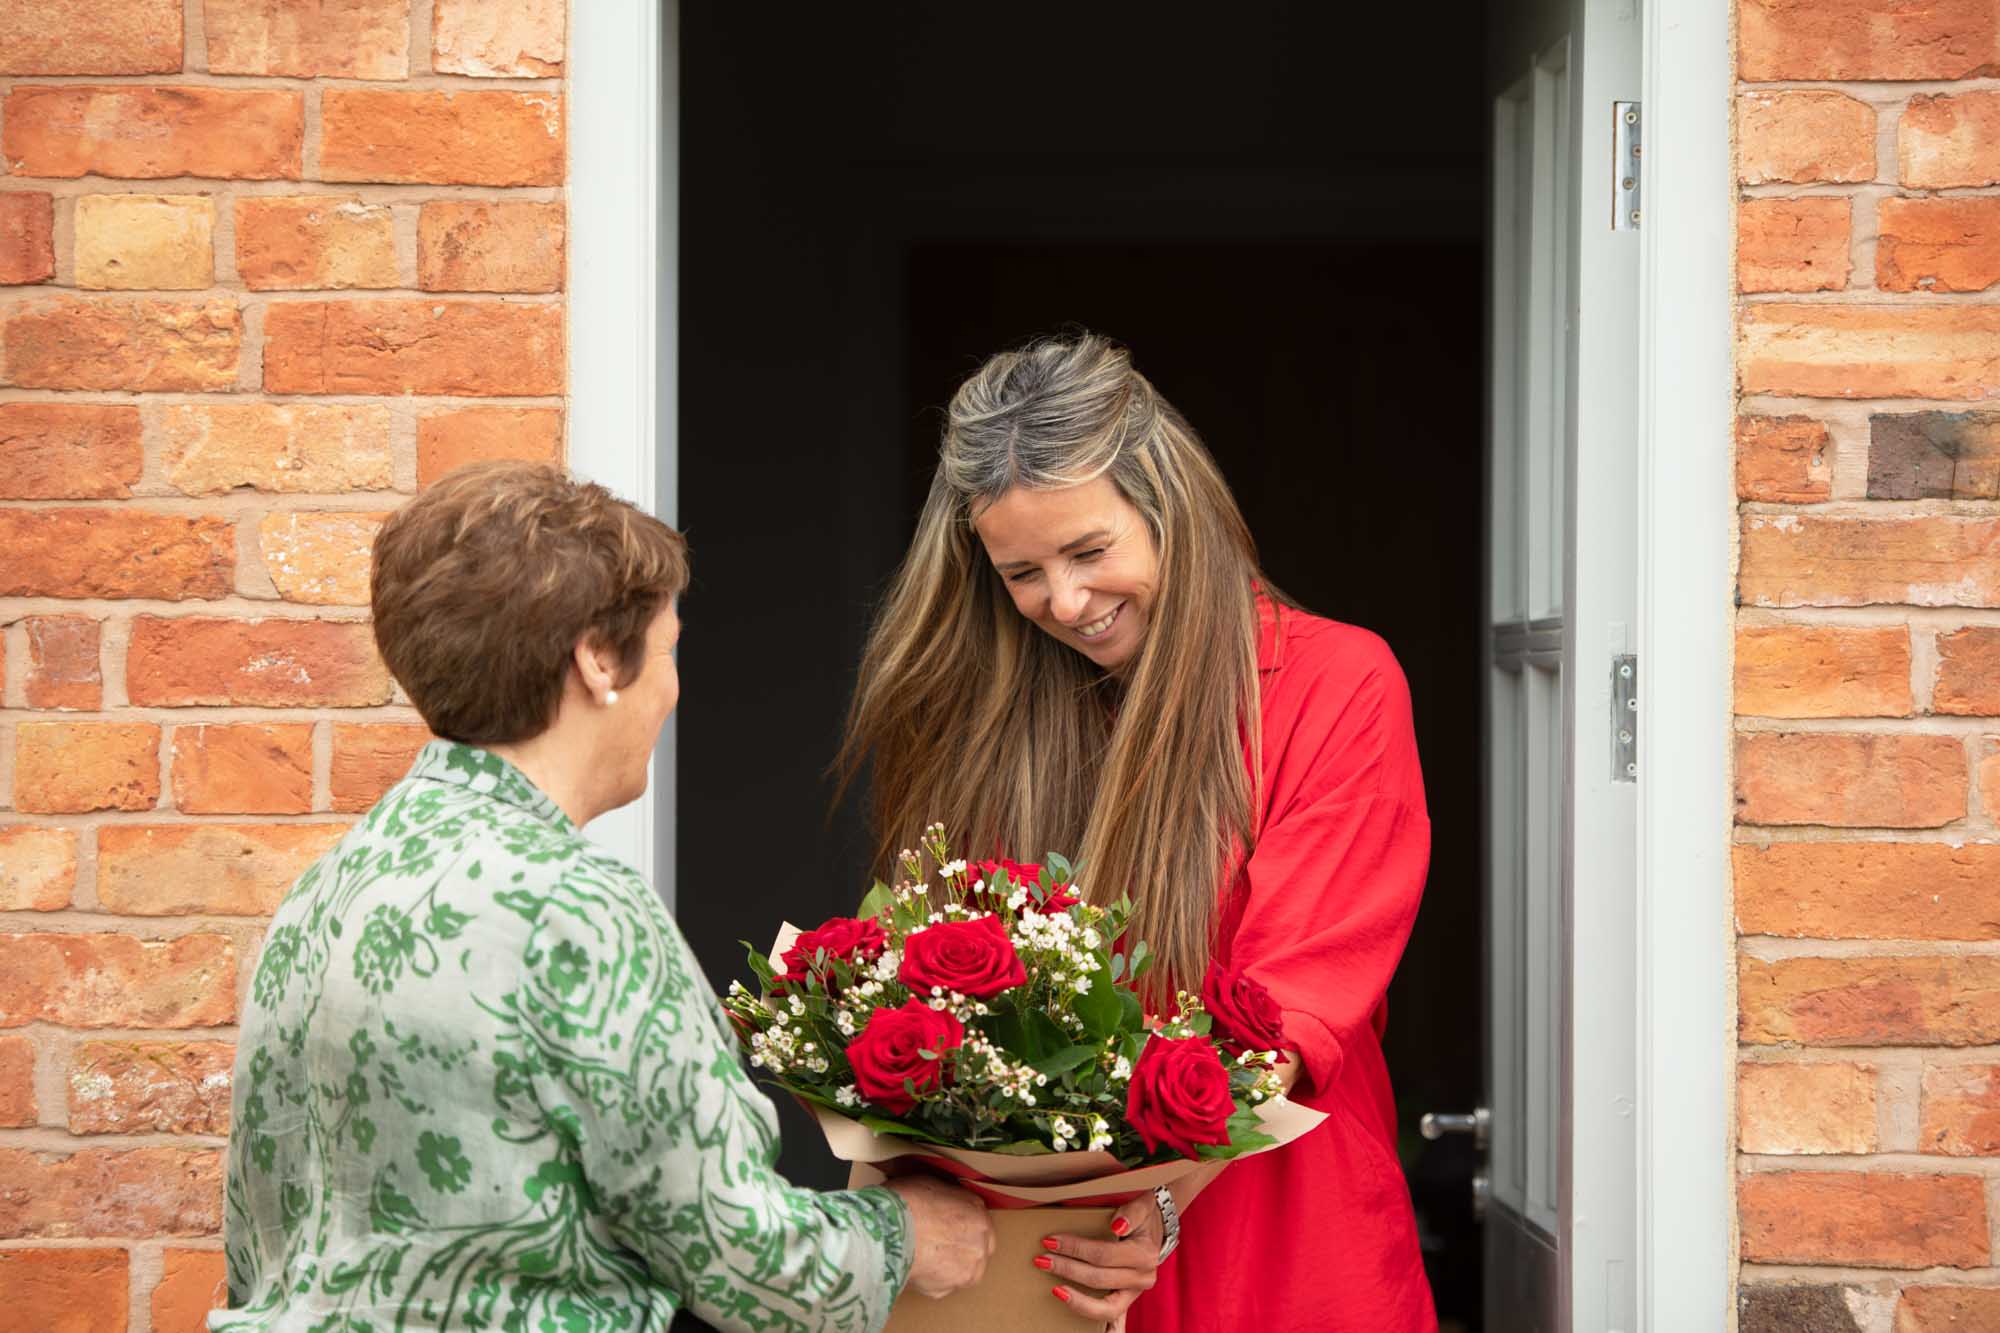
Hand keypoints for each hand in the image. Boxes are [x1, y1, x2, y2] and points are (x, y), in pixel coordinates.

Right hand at [888, 1175, 994, 1298]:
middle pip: (978, 1248)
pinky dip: (930, 1280)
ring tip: (925, 1257)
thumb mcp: (932, 1184)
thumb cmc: (906, 1202)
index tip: (950, 1226)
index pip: (980, 1222)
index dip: (964, 1224)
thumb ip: (948, 1198)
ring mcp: (966, 1270)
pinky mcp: (945, 1290)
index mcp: (978, 1214)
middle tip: (938, 1242)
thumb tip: (942, 1202)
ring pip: (963, 1271)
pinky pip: (940, 1285)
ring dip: (950, 1266)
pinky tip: (914, 1267)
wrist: (889, 1231)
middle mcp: (979, 1243)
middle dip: (962, 1246)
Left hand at [1040, 1192, 1165, 1323]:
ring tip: (1054, 1288)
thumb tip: (1116, 1225)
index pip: (1103, 1254)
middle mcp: (1143, 1277)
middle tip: (1042, 1259)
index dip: (1075, 1248)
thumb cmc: (1144, 1216)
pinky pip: (1109, 1315)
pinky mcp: (1127, 1300)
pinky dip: (1090, 1313)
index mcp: (1145, 1254)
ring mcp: (1135, 1292)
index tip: (1050, 1240)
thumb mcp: (1141, 1206)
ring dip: (1076, 1298)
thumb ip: (1132, 1212)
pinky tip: (1071, 1304)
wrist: (1158, 1229)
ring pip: (1104, 1306)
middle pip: (1098, 1278)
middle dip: (1067, 1268)